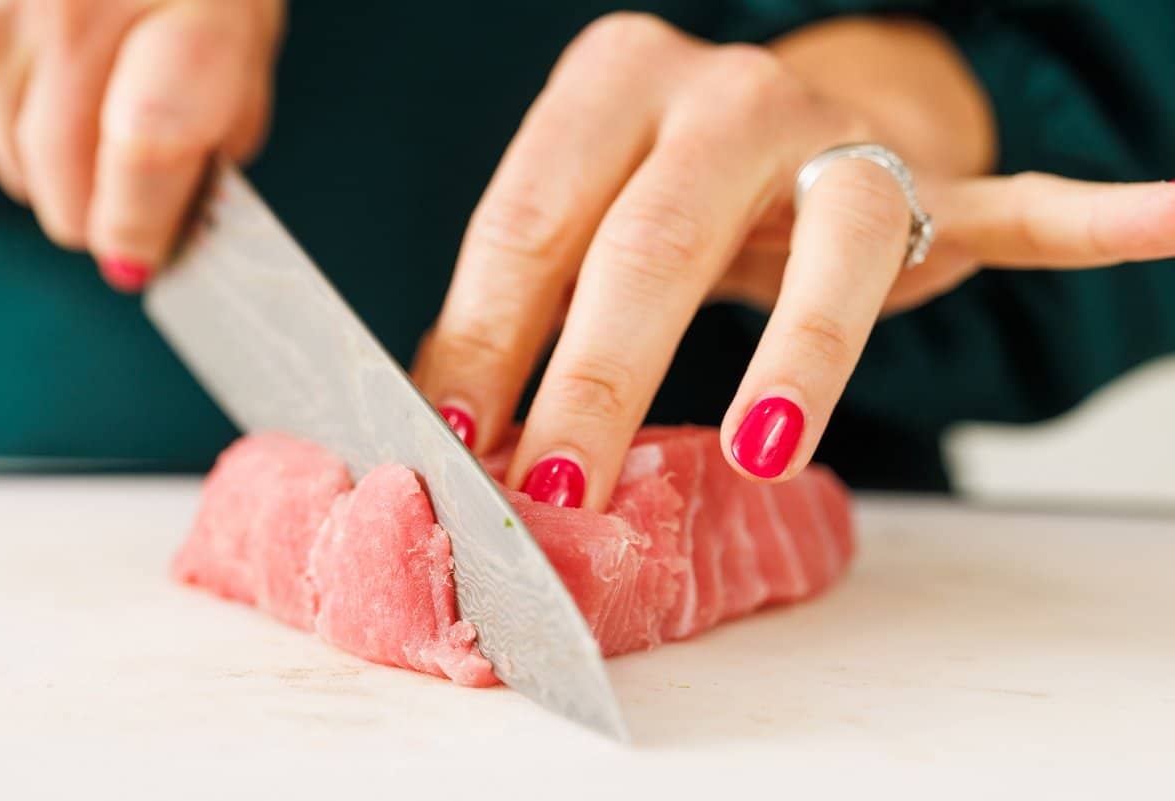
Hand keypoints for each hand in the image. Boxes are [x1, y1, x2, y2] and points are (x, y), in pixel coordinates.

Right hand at [0, 0, 282, 289]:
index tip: (141, 261)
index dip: (139, 226)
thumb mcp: (246, 33)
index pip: (149, 150)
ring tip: (96, 128)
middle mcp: (74, 7)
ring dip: (55, 174)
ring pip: (10, 156)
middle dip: (99, 216)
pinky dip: (14, 131)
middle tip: (128, 213)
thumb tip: (177, 215)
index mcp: (185, 11)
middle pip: (61, 171)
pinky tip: (55, 95)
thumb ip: (224, 129)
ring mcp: (0, 9)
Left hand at [412, 13, 1174, 508]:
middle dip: (601, 377)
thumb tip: (453, 429)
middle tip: (558, 486)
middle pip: (654, 241)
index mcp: (608, 87)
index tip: (456, 440)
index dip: (487, 336)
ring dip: (797, 360)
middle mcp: (724, 94)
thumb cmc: (652, 190)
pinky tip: (1164, 221)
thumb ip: (522, 308)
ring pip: (830, 245)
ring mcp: (836, 137)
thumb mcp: (575, 226)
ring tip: (767, 451)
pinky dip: (1086, 224)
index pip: (528, 218)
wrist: (770, 125)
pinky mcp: (926, 185)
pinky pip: (1010, 208)